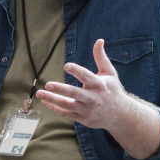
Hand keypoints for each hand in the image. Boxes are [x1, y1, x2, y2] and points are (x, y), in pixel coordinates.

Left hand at [36, 39, 159, 159]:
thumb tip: (99, 40)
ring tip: (39, 93)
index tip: (66, 66)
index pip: (87, 77)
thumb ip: (101, 57)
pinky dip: (55, 107)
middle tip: (48, 84)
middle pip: (75, 93)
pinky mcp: (82, 118)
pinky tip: (45, 101)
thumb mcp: (110, 73)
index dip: (77, 71)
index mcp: (99, 85)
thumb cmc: (112, 91)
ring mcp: (87, 110)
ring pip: (67, 105)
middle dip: (61, 89)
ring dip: (52, 99)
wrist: (120, 116)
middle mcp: (93, 98)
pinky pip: (66, 113)